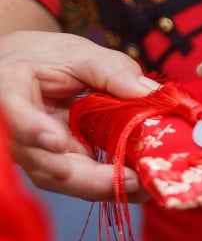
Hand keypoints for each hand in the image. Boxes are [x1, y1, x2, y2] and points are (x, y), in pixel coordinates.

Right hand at [0, 31, 159, 200]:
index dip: (32, 129)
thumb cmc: (46, 58)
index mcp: (11, 90)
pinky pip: (79, 180)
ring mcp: (36, 150)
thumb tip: (149, 93)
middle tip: (129, 179)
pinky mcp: (56, 162)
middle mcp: (15, 129)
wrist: (30, 70)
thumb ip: (111, 70)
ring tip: (141, 185)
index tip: (56, 142)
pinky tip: (138, 184)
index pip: (14, 113)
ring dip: (103, 187)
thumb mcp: (78, 53)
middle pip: (41, 162)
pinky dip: (108, 184)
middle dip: (87, 178)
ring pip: (60, 179)